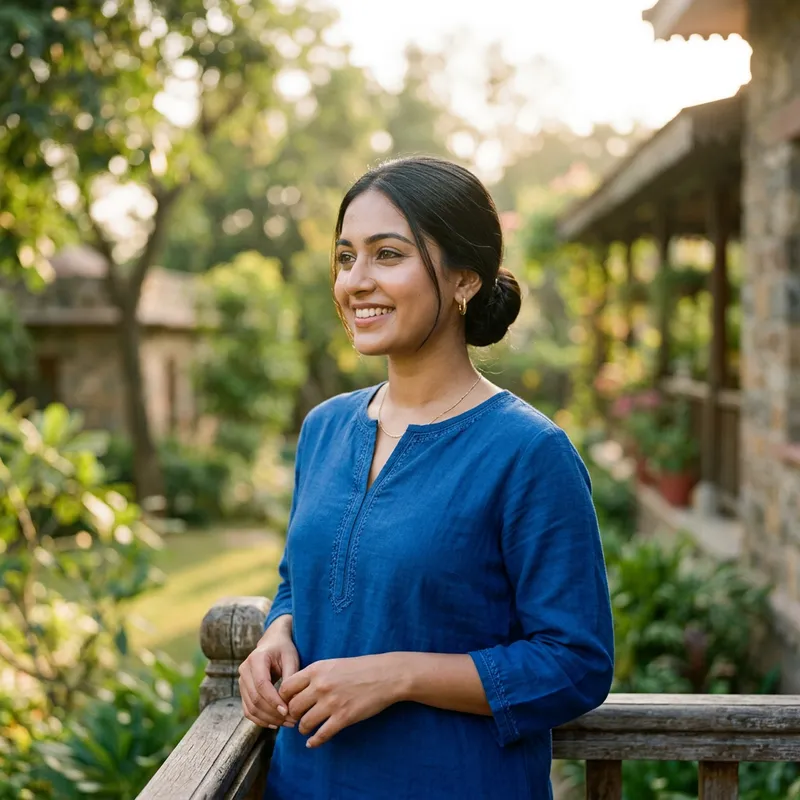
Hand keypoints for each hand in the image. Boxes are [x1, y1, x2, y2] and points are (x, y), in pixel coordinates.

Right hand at [238, 617, 299, 729]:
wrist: (273, 643)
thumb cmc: (284, 649)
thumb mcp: (291, 658)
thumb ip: (290, 677)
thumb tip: (290, 701)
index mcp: (256, 659)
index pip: (262, 684)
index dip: (273, 700)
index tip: (287, 711)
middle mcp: (244, 670)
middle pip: (255, 698)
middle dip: (273, 713)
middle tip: (291, 720)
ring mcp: (241, 681)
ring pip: (251, 707)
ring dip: (268, 719)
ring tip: (287, 723)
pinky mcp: (243, 690)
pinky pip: (248, 710)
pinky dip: (260, 719)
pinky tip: (275, 724)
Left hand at [278, 653, 401, 747]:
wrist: (386, 674)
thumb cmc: (360, 668)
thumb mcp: (333, 664)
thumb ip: (314, 675)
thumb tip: (297, 690)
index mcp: (316, 670)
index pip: (286, 688)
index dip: (284, 699)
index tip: (288, 704)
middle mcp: (320, 686)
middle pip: (292, 708)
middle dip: (293, 716)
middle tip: (296, 718)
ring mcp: (331, 703)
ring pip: (304, 723)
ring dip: (303, 729)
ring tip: (306, 729)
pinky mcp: (343, 718)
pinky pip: (321, 735)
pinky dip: (314, 741)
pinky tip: (313, 742)